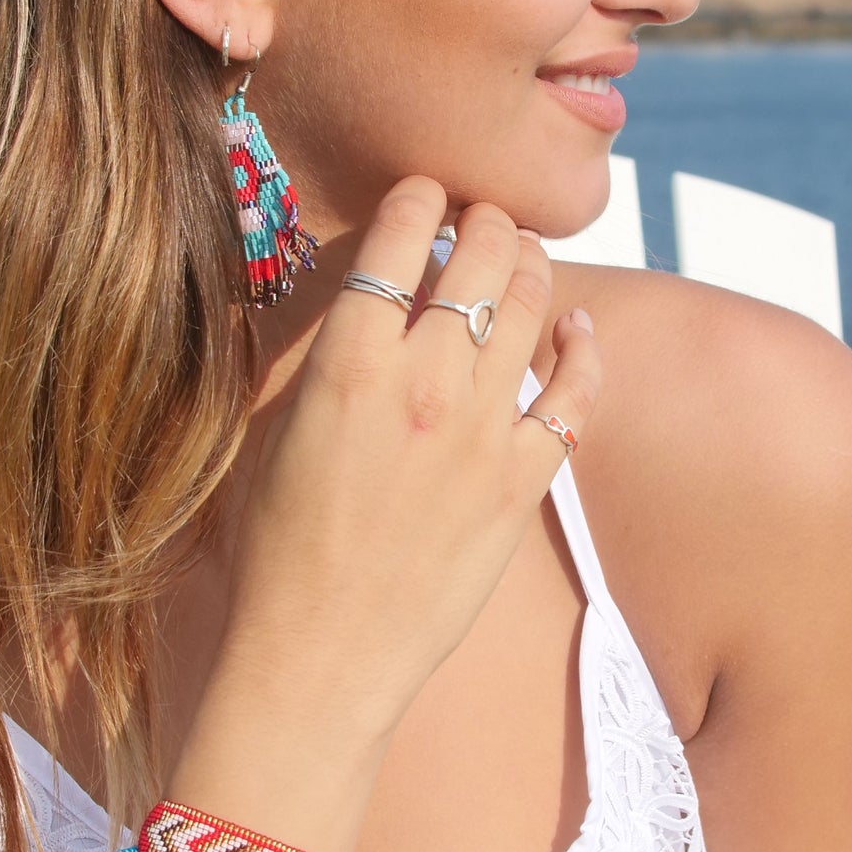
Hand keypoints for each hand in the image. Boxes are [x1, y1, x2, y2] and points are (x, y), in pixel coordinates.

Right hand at [181, 177, 599, 848]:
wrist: (319, 659)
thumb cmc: (273, 554)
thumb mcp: (269, 434)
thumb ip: (314, 357)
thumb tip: (346, 298)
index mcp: (345, 364)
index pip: (396, 238)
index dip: (416, 199)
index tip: (423, 192)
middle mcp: (423, 384)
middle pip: (477, 259)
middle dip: (484, 221)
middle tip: (483, 217)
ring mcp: (483, 432)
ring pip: (531, 309)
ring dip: (529, 267)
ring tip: (522, 255)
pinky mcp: (523, 483)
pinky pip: (575, 395)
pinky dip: (582, 352)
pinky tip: (577, 328)